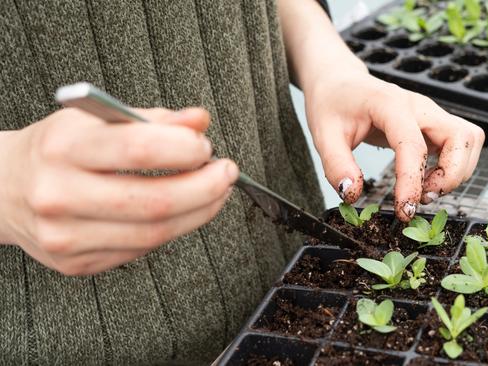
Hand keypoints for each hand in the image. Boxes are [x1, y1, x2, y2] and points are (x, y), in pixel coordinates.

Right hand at [0, 108, 237, 274]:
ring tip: (215, 193)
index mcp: (64, 148)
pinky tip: (181, 213)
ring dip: (198, 213)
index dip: (185, 149)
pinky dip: (171, 230)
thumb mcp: (97, 119)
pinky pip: (140, 251)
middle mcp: (60, 194)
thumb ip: (153, 119)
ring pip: (154, 234)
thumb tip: (200, 121)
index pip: (138, 149)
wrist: (2, 188)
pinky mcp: (76, 263)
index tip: (206, 146)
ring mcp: (66, 236)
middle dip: (206, 188)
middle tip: (226, 174)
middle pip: (154, 202)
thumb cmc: (57, 148)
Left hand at [305, 71, 483, 221]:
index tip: (404, 210)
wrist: (340, 82)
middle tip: (424, 197)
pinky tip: (427, 181)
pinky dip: (454, 167)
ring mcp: (431, 113)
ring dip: (457, 172)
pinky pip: (461, 144)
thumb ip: (336, 166)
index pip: (413, 145)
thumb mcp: (323, 135)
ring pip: (469, 140)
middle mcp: (419, 106)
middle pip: (462, 137)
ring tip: (426, 191)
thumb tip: (352, 194)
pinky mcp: (434, 124)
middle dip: (452, 175)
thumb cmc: (332, 105)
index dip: (412, 182)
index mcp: (390, 104)